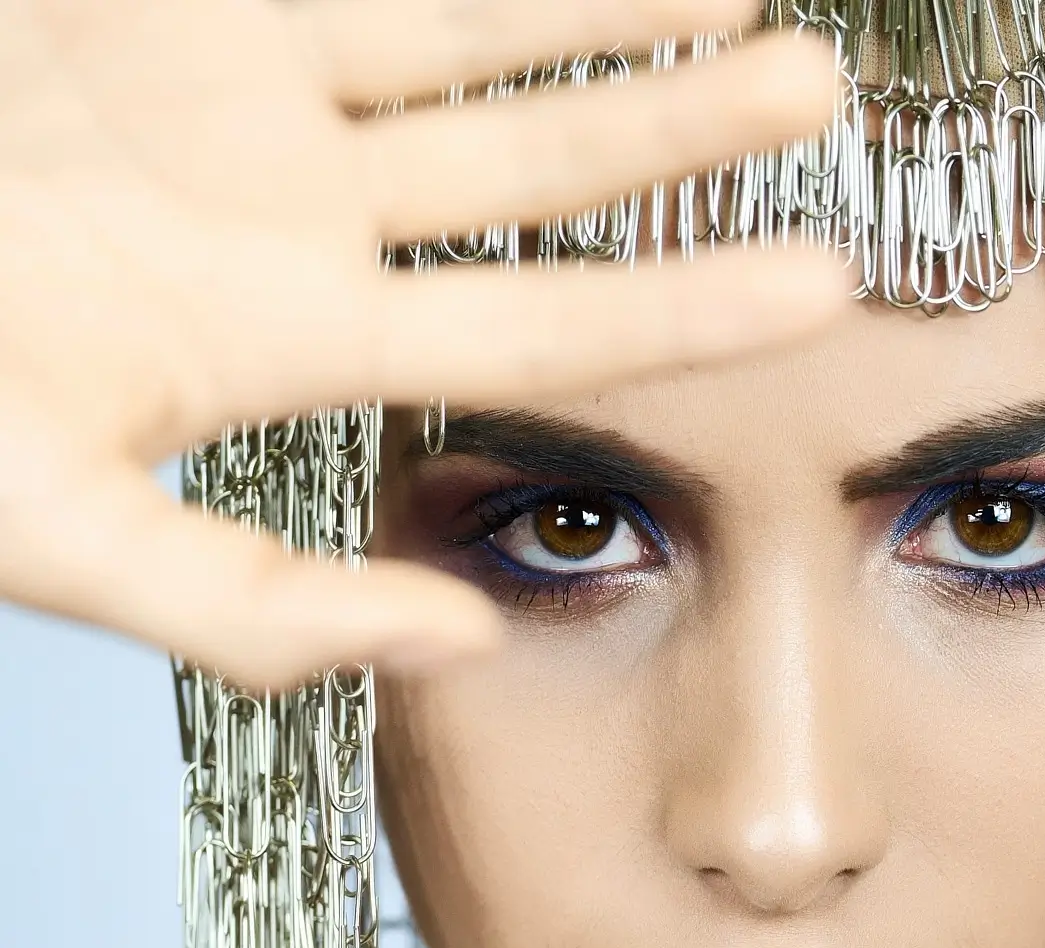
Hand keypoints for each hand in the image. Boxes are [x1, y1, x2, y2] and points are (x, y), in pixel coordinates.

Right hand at [0, 0, 839, 687]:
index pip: (531, 335)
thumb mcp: (64, 535)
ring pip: (463, 32)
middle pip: (532, 172)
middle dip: (677, 128)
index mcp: (289, 339)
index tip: (821, 295)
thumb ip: (255, 610)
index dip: (677, 312)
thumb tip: (463, 645)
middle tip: (827, 91)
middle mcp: (292, 214)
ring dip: (601, 2)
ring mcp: (234, 87)